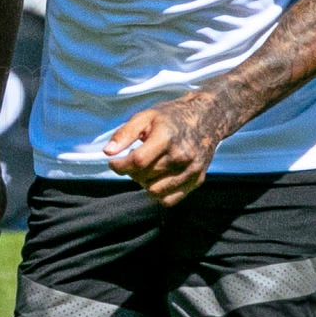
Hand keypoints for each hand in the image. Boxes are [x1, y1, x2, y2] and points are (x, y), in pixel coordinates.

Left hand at [103, 91, 227, 205]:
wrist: (207, 119)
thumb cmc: (171, 117)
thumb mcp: (146, 116)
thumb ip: (125, 134)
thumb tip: (107, 152)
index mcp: (167, 137)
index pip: (137, 161)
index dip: (119, 165)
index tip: (114, 162)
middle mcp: (181, 156)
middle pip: (144, 176)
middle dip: (131, 171)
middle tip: (134, 160)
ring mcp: (191, 170)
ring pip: (154, 191)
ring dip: (144, 182)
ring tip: (147, 168)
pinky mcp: (197, 180)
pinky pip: (170, 199)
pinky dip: (159, 193)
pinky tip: (157, 178)